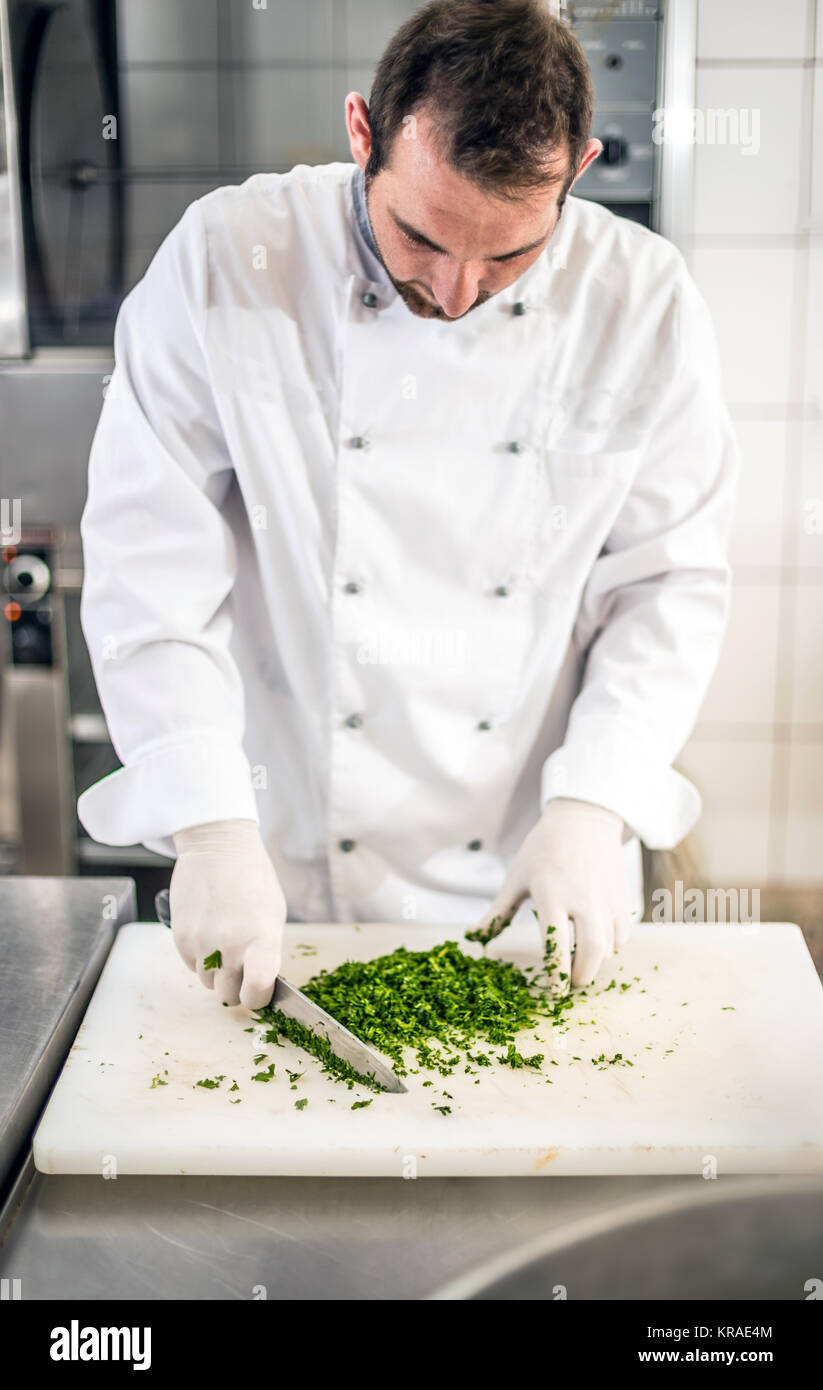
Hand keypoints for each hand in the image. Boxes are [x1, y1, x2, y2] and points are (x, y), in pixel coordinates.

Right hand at [169, 818, 285, 1008]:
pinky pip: (190, 967)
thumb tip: (259, 983)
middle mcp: (231, 944)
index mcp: (262, 937)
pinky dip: (199, 958)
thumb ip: (267, 951)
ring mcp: (203, 942)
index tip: (257, 993)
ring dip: (216, 972)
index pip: (258, 990)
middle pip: (229, 996)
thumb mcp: (273, 913)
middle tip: (240, 968)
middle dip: (236, 988)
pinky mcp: (181, 937)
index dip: (257, 1000)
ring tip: (223, 941)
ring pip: (208, 983)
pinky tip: (208, 932)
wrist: (218, 848)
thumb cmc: (253, 878)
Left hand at [467, 799, 632, 988]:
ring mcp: (607, 899)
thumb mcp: (516, 878)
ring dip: (595, 962)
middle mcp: (584, 899)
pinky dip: (610, 946)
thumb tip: (473, 936)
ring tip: (580, 961)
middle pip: (591, 953)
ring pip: (608, 947)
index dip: (557, 975)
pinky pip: (621, 935)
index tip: (556, 993)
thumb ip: (498, 912)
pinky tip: (596, 941)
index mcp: (552, 894)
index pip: (556, 946)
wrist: (583, 819)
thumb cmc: (543, 848)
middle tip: (571, 982)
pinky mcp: (623, 898)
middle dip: (582, 976)